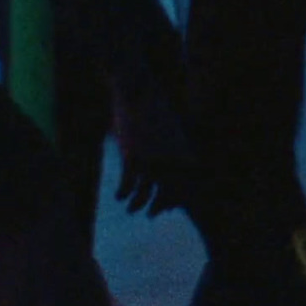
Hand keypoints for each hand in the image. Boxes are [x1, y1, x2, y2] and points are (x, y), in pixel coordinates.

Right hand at [111, 84, 195, 217]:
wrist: (138, 90)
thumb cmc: (153, 109)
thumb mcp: (170, 129)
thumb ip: (172, 149)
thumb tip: (168, 170)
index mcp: (183, 152)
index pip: (186, 185)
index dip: (177, 200)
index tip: (169, 207)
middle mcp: (171, 160)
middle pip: (168, 194)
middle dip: (159, 207)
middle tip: (152, 215)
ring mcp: (151, 160)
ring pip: (146, 195)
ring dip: (137, 205)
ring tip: (132, 209)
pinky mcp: (132, 157)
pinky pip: (127, 185)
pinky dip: (123, 193)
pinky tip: (119, 196)